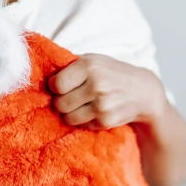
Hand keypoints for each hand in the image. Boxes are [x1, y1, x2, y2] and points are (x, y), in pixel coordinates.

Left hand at [48, 53, 166, 129]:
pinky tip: (92, 111)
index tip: (61, 86)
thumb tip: (42, 75)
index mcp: (89, 66)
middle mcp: (96, 84)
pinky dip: (83, 120)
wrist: (143, 91)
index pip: (56, 84)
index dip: (55, 87)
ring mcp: (102, 104)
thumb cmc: (111, 73)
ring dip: (70, 113)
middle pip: (60, 103)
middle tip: (71, 98)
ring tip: (80, 105)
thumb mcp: (93, 60)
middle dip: (62, 102)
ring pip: (68, 117)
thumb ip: (71, 66)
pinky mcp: (106, 120)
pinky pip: (81, 125)